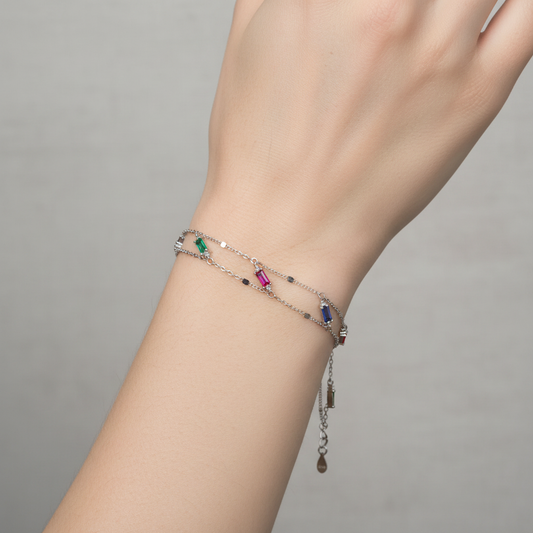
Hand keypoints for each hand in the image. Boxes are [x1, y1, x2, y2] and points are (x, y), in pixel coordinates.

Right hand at [192, 0, 531, 291]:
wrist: (285, 229)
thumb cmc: (257, 149)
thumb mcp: (248, 39)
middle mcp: (390, 8)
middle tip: (404, 9)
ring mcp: (441, 52)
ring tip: (435, 13)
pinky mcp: (477, 97)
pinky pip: (531, 16)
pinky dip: (523, 3)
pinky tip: (496, 10)